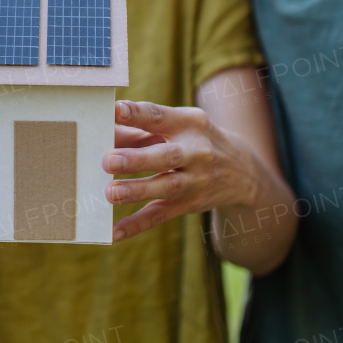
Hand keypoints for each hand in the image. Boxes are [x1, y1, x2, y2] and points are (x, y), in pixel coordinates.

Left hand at [104, 100, 259, 241]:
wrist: (241, 171)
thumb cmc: (193, 140)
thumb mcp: (177, 126)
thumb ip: (139, 129)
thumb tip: (101, 135)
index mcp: (189, 123)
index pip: (159, 116)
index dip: (137, 114)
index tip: (114, 110)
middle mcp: (196, 151)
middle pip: (166, 156)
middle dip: (137, 159)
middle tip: (108, 161)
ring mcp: (194, 180)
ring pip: (165, 187)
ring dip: (137, 190)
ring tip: (110, 193)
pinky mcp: (189, 204)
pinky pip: (161, 215)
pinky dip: (137, 224)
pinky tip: (115, 232)